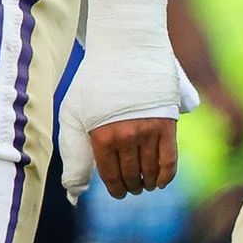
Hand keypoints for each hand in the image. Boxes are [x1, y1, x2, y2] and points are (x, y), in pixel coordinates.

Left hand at [59, 0, 196, 200]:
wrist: (125, 51)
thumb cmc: (94, 82)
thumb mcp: (73, 113)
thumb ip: (74, 152)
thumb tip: (74, 190)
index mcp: (100, 135)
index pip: (111, 175)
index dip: (115, 188)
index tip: (119, 192)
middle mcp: (125, 136)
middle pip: (131, 176)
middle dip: (131, 186)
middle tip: (132, 187)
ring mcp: (148, 131)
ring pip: (150, 171)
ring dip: (147, 182)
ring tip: (144, 183)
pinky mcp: (167, 125)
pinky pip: (170, 161)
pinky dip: (166, 176)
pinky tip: (160, 180)